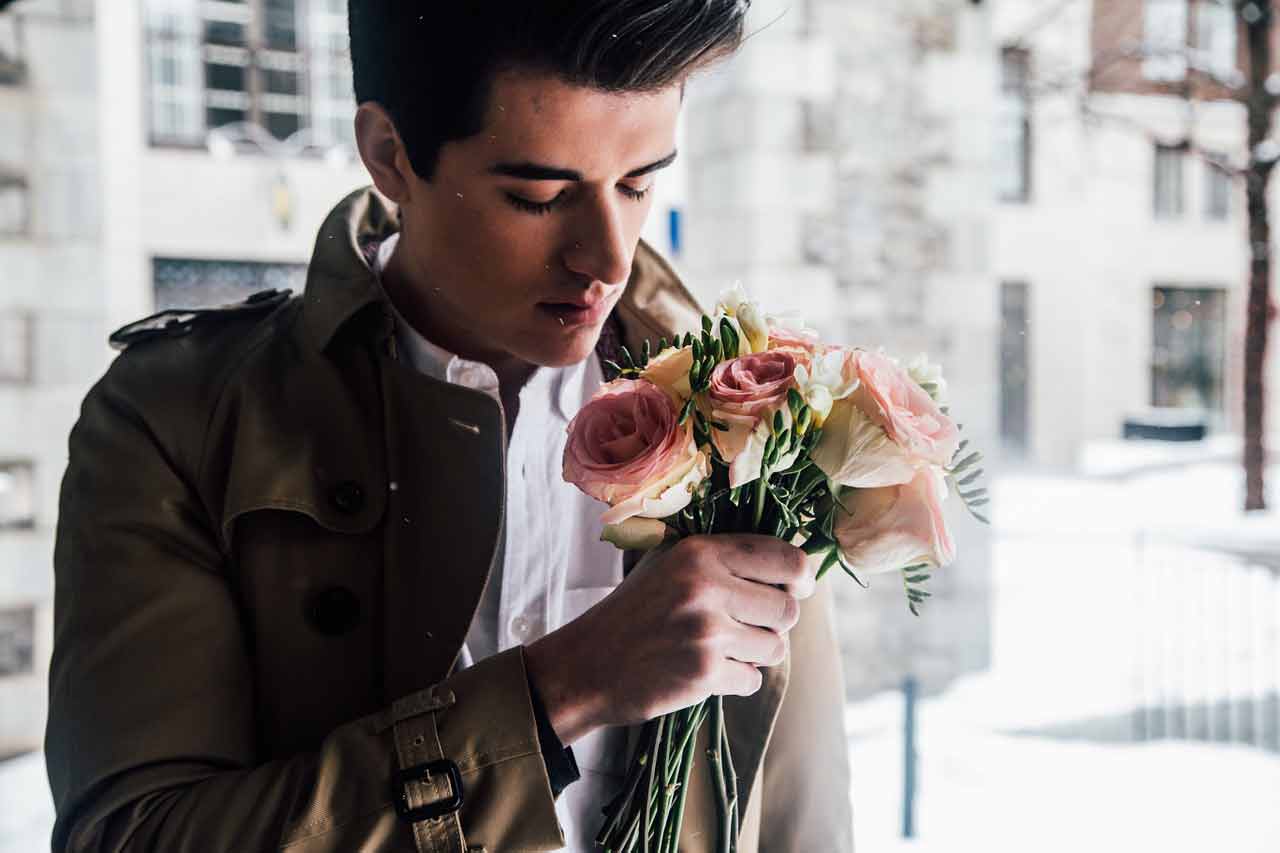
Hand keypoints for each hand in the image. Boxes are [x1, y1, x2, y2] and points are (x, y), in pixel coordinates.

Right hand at [524, 533, 815, 745]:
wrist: (587, 664)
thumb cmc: (635, 611)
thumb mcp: (669, 564)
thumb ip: (723, 559)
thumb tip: (793, 565)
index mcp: (700, 552)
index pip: (786, 558)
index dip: (801, 577)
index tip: (796, 589)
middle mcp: (706, 587)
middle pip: (788, 609)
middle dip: (775, 623)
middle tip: (747, 627)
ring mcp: (707, 632)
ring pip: (775, 647)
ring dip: (756, 654)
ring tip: (722, 649)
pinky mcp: (705, 673)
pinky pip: (753, 679)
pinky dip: (736, 680)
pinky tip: (706, 671)